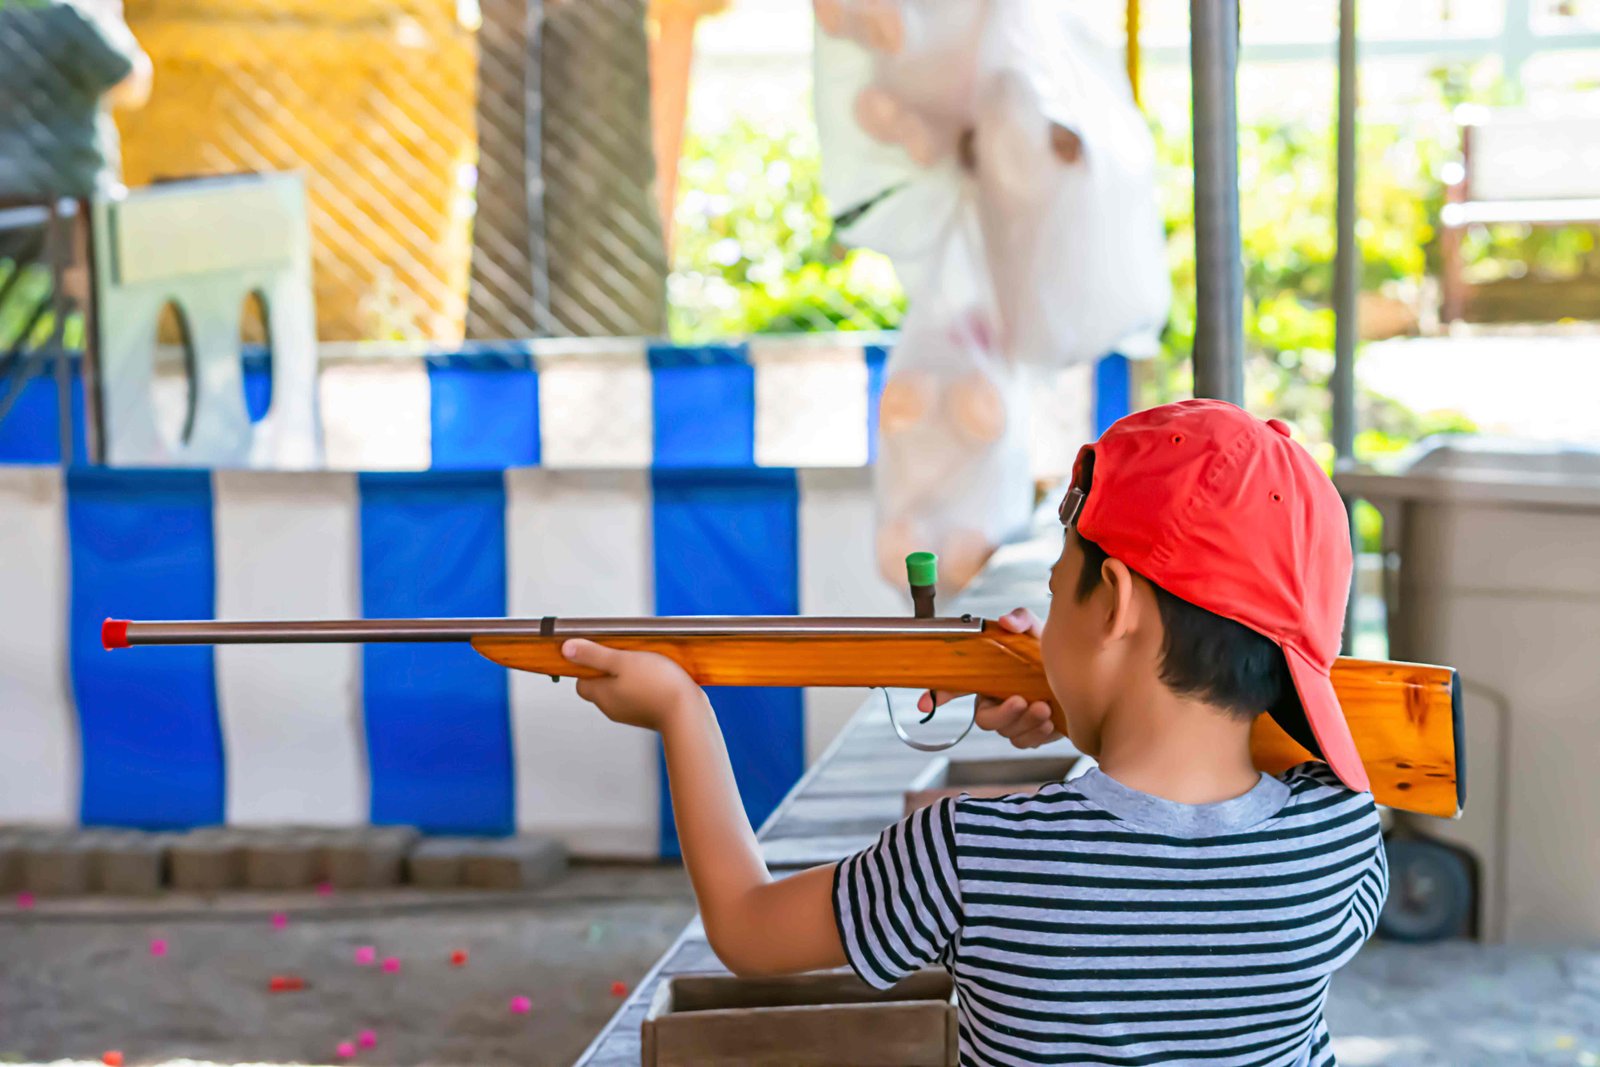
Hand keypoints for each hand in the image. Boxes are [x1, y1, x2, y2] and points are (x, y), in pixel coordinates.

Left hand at [561, 639, 707, 732]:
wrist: (689, 713)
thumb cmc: (657, 685)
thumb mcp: (622, 661)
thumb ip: (593, 655)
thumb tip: (566, 649)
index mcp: (601, 695)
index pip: (581, 681)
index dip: (588, 664)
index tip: (602, 651)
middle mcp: (613, 708)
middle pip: (602, 684)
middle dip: (612, 668)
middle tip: (628, 654)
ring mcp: (631, 713)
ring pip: (622, 689)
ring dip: (631, 675)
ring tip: (648, 663)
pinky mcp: (649, 714)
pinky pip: (640, 696)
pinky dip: (646, 685)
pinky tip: (660, 675)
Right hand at [915, 607, 1061, 749]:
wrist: (1079, 676)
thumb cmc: (1048, 654)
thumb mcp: (1035, 631)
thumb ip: (1021, 619)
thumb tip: (1007, 621)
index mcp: (987, 679)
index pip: (954, 687)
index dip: (936, 696)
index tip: (923, 705)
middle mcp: (996, 701)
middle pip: (985, 720)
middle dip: (1004, 714)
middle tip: (1024, 701)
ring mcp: (1013, 720)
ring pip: (1008, 733)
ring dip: (1026, 723)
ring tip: (1045, 708)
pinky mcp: (1030, 734)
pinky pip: (1026, 743)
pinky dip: (1038, 734)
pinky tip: (1050, 721)